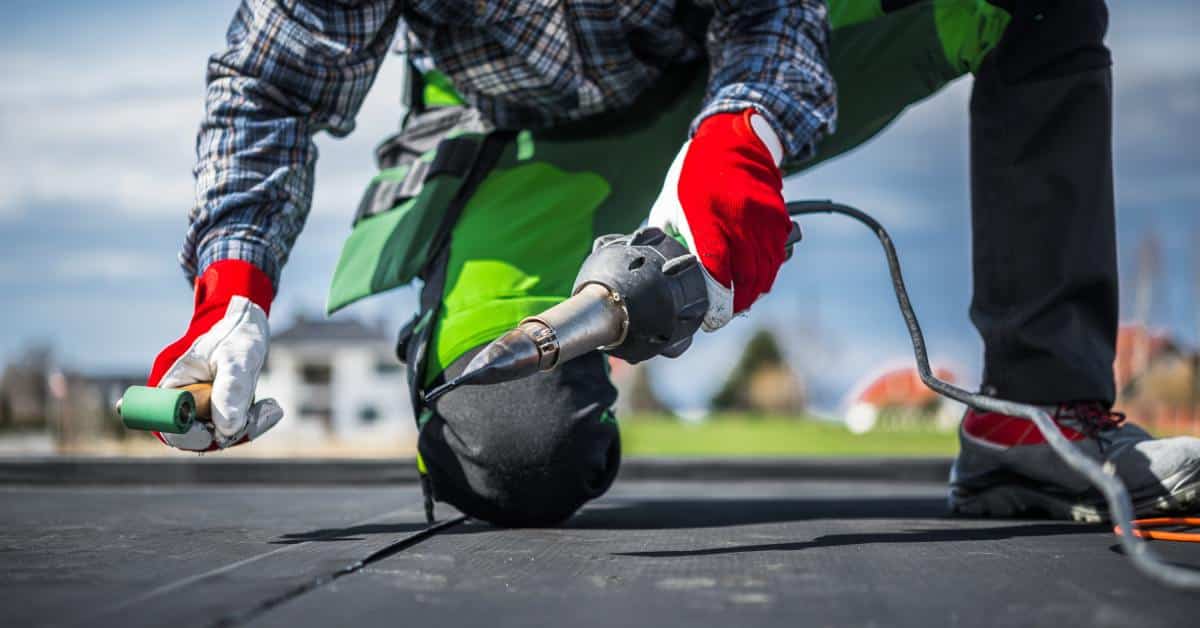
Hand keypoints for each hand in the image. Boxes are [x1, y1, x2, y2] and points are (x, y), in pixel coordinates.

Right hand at [147, 260, 281, 450]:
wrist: (244, 311)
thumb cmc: (235, 328)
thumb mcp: (236, 356)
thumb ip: (231, 390)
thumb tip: (227, 430)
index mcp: (169, 383)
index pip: (170, 427)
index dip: (194, 436)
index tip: (224, 430)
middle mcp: (179, 396)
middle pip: (195, 434)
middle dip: (230, 432)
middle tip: (263, 415)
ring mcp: (197, 400)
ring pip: (215, 431)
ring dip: (245, 426)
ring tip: (272, 409)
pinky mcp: (215, 402)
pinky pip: (228, 421)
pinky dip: (248, 419)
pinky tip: (270, 407)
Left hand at [648, 109, 791, 330]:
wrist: (733, 140)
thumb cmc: (694, 174)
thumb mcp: (668, 204)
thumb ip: (666, 240)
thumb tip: (661, 271)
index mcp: (705, 222)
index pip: (717, 278)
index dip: (717, 306)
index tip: (711, 319)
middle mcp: (737, 223)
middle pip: (745, 282)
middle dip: (735, 304)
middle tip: (724, 313)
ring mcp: (762, 221)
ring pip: (765, 272)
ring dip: (753, 291)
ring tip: (740, 298)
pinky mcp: (778, 218)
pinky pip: (778, 255)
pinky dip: (768, 270)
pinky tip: (755, 275)